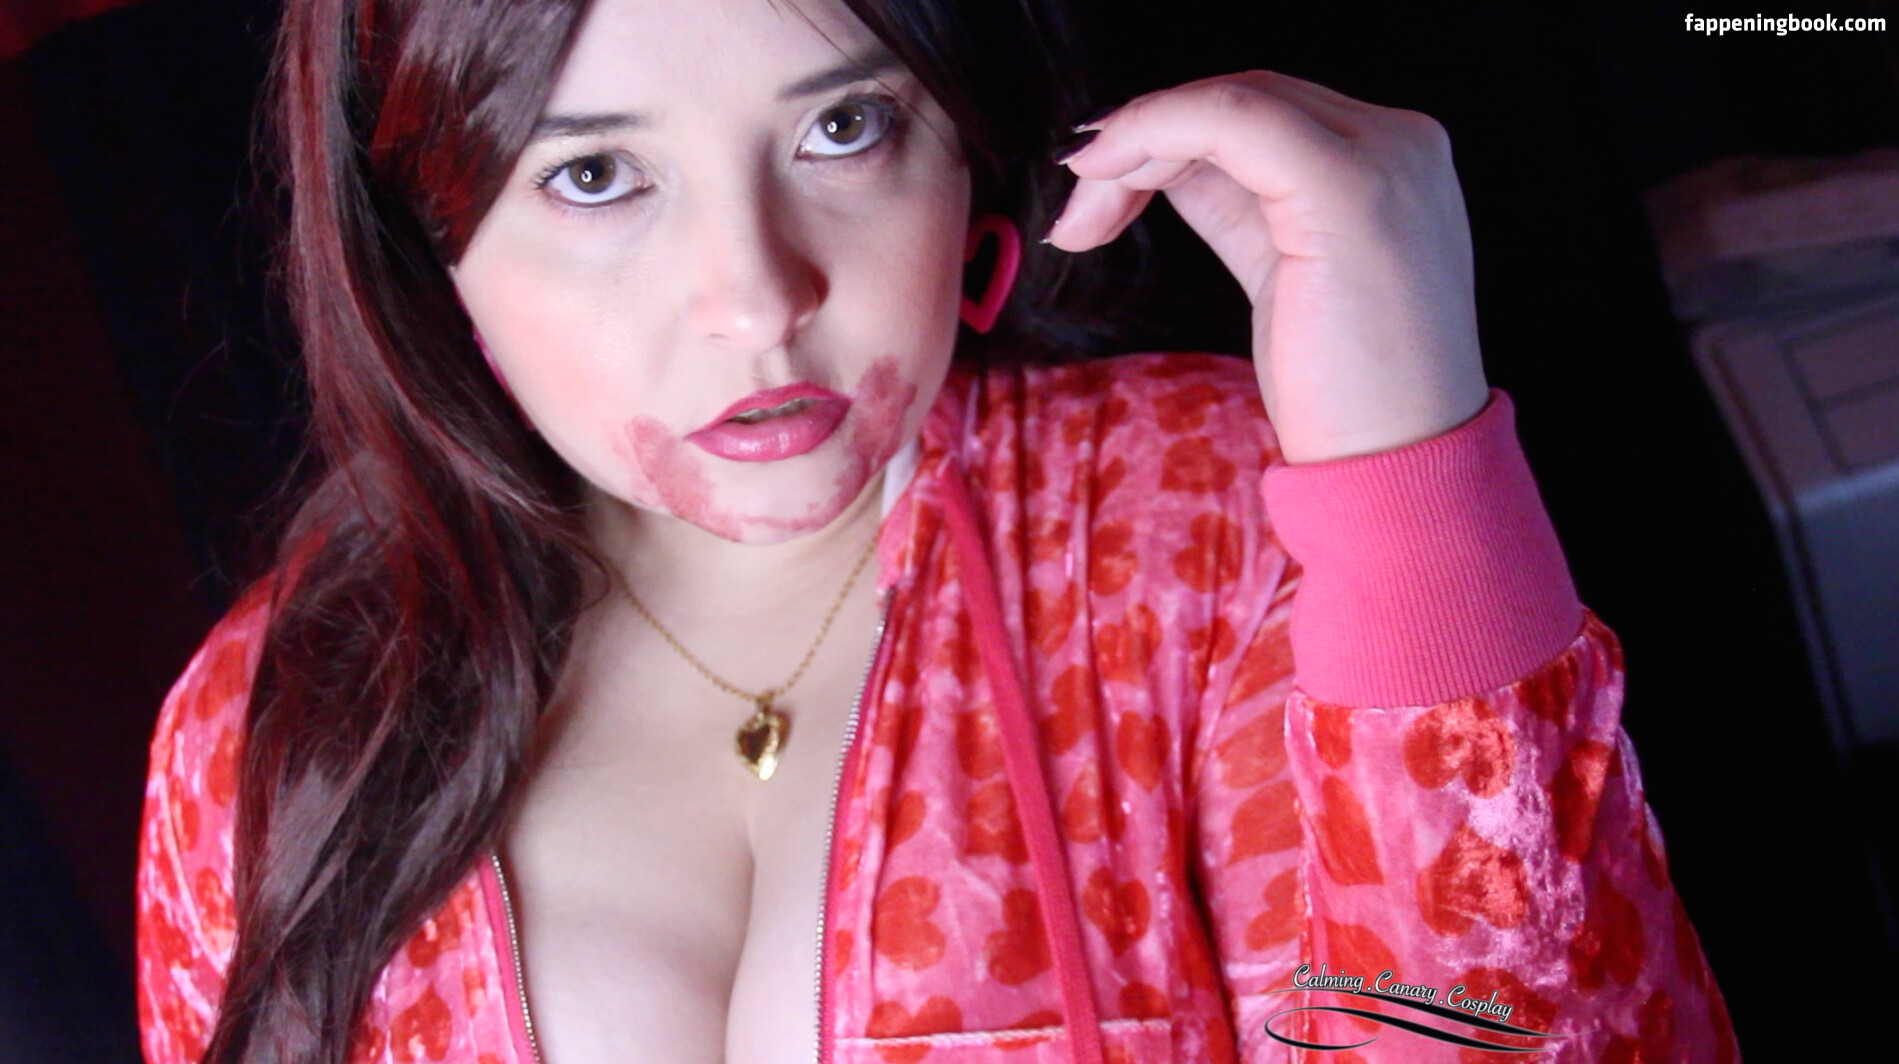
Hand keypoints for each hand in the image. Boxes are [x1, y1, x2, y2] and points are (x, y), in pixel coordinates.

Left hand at [1048, 71, 1490, 463]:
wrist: (1402, 465)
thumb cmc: (1346, 395)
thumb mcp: (1280, 273)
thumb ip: (1236, 203)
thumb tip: (1163, 164)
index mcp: (1394, 160)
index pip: (1261, 110)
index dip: (1166, 133)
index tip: (1096, 188)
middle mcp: (1401, 142)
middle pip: (1240, 99)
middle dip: (1140, 142)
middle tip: (1078, 214)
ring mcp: (1384, 157)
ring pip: (1226, 102)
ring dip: (1133, 145)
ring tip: (1083, 217)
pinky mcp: (1348, 186)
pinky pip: (1226, 120)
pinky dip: (1150, 132)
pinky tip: (1104, 177)